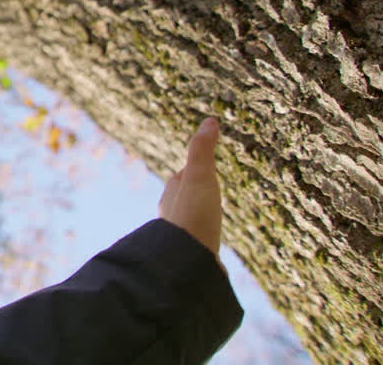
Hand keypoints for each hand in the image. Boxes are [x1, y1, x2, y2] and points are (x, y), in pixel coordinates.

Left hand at [158, 117, 224, 263]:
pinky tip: (210, 249)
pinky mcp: (192, 256)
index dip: (193, 170)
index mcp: (172, 194)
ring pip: (190, 222)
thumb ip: (202, 150)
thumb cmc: (193, 216)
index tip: (200, 165)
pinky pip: (198, 243)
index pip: (182, 177)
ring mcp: (181, 237)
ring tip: (210, 219)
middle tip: (206, 190)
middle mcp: (171, 215)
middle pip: (184, 200)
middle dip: (194, 194)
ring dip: (199, 218)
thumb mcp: (199, 177)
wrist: (187, 261)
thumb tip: (210, 120)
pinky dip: (205, 239)